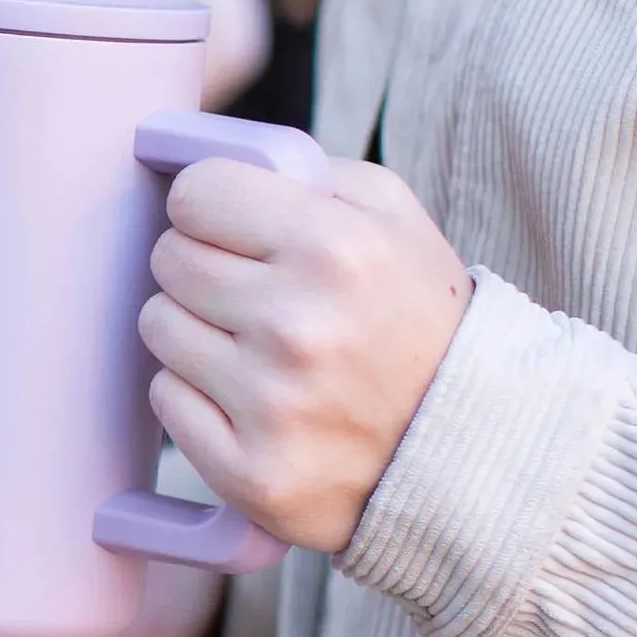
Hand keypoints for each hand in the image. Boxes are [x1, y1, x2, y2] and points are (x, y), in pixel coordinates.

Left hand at [138, 157, 472, 553]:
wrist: (476, 450)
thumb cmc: (420, 322)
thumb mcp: (395, 218)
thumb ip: (308, 174)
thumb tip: (211, 166)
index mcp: (334, 249)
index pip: (194, 195)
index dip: (210, 206)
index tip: (230, 225)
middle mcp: (297, 325)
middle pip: (169, 258)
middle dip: (203, 266)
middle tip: (253, 292)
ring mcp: (270, 404)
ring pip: (160, 325)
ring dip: (196, 329)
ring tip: (258, 347)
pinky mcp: (250, 471)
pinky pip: (166, 397)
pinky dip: (197, 395)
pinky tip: (251, 398)